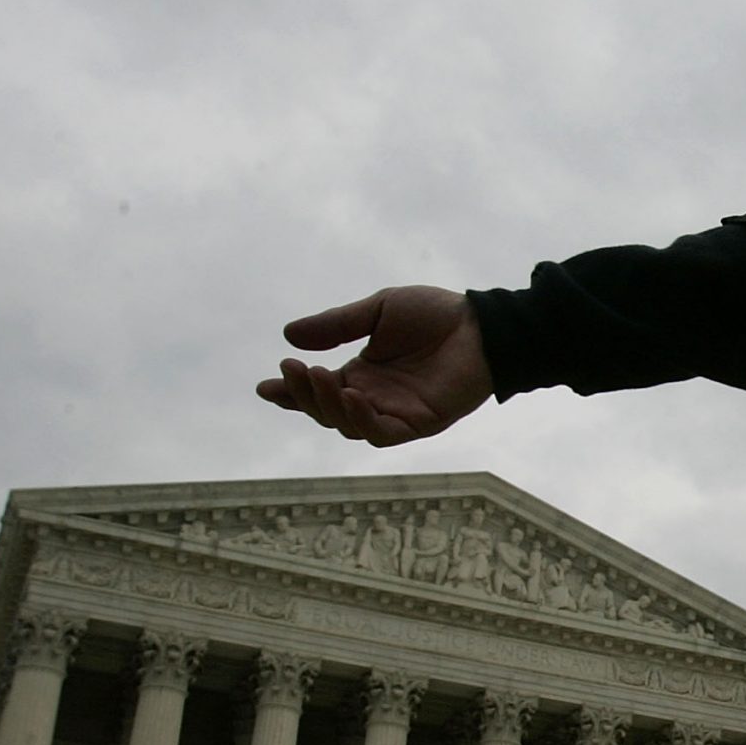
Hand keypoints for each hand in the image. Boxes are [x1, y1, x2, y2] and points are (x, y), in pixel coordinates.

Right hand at [258, 286, 493, 445]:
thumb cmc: (435, 315)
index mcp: (361, 375)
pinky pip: (381, 433)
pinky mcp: (418, 424)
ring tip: (318, 375)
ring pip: (347, 425)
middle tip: (291, 370)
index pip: (318, 391)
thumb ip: (337, 325)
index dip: (290, 392)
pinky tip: (350, 395)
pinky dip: (361, 419)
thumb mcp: (378, 311)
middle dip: (303, 395)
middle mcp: (374, 399)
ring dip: (327, 404)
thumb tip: (288, 335)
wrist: (480, 324)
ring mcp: (395, 414)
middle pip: (325, 411)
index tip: (265, 387)